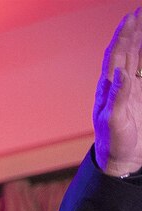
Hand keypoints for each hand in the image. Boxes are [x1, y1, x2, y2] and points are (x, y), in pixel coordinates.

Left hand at [95, 8, 141, 175]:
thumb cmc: (114, 142)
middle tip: (141, 9)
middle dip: (134, 28)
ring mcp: (132, 87)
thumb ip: (118, 97)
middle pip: (128, 49)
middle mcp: (119, 82)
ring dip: (141, 37)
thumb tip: (119, 72)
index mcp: (109, 86)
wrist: (121, 158)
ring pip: (138, 56)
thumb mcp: (114, 120)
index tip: (131, 15)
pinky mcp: (141, 93)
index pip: (117, 54)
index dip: (123, 34)